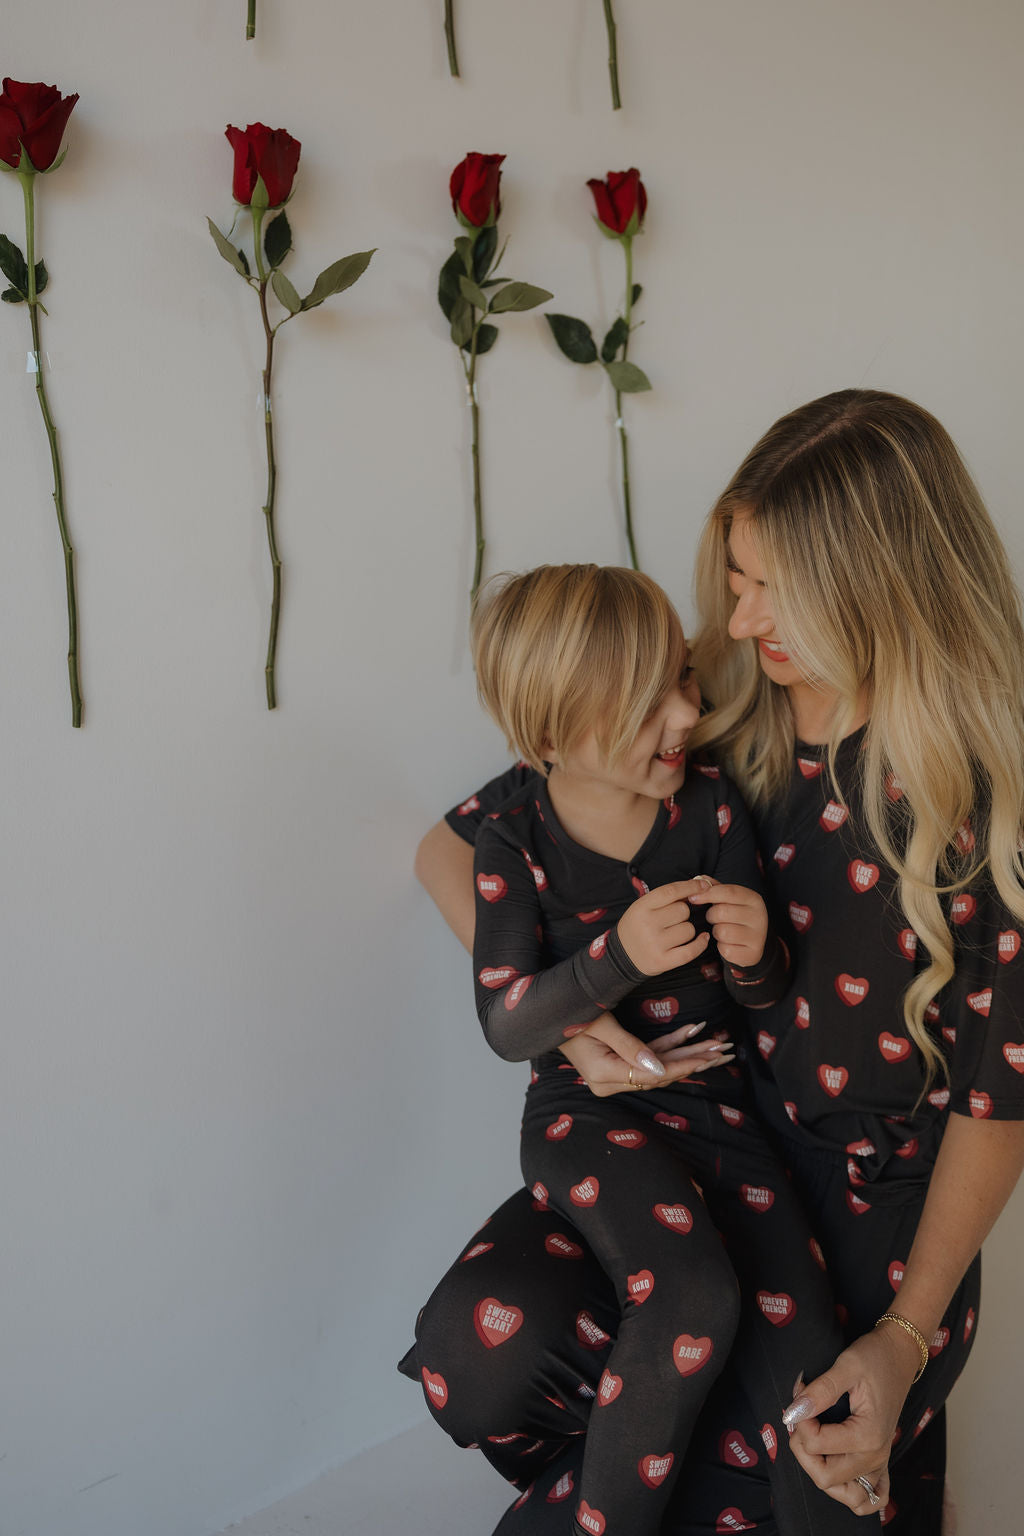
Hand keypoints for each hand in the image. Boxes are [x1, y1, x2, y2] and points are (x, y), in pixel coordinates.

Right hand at [559, 1013, 733, 1097]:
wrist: (547, 1012)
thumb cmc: (569, 1013)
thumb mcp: (600, 1027)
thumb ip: (629, 1047)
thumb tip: (659, 1069)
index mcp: (603, 1076)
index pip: (651, 1075)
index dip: (680, 1067)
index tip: (705, 1059)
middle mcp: (609, 1080)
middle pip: (660, 1074)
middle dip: (693, 1061)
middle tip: (722, 1052)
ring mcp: (614, 1073)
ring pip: (659, 1066)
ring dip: (687, 1054)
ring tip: (716, 1045)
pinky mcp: (618, 1062)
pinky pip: (649, 1055)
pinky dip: (670, 1045)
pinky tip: (692, 1032)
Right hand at [616, 879, 711, 975]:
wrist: (622, 957)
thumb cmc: (637, 928)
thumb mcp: (642, 907)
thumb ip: (665, 898)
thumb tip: (697, 887)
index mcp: (641, 907)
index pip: (671, 891)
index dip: (690, 886)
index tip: (704, 885)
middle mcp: (647, 924)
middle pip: (683, 910)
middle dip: (683, 914)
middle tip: (672, 920)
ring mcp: (655, 944)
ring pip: (689, 929)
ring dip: (687, 930)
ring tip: (674, 934)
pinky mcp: (663, 961)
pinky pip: (691, 950)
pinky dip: (700, 944)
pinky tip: (702, 939)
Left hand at [689, 880, 768, 968]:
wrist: (752, 941)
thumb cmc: (735, 915)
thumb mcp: (729, 899)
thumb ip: (714, 887)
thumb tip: (698, 880)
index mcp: (754, 899)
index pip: (728, 892)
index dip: (707, 893)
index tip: (692, 898)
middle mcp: (759, 916)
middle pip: (722, 912)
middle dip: (711, 915)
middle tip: (714, 918)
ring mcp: (758, 936)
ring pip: (722, 932)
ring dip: (716, 932)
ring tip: (722, 930)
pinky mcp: (752, 954)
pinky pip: (726, 949)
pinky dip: (722, 947)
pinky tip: (728, 943)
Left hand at [782, 1325, 921, 1514]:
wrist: (899, 1354)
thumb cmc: (875, 1357)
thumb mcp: (846, 1366)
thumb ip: (819, 1392)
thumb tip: (792, 1412)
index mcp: (868, 1435)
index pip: (816, 1445)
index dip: (799, 1422)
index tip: (801, 1396)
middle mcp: (876, 1456)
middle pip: (825, 1478)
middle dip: (803, 1449)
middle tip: (802, 1417)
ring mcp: (879, 1462)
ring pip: (842, 1493)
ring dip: (820, 1472)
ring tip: (813, 1439)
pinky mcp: (879, 1461)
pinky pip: (867, 1498)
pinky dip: (850, 1492)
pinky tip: (835, 1465)